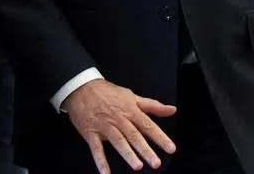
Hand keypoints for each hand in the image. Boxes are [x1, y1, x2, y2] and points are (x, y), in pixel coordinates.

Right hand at [62, 78, 176, 173]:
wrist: (81, 88)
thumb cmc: (108, 93)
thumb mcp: (132, 96)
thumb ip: (152, 105)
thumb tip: (172, 109)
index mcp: (130, 111)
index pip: (148, 125)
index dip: (160, 137)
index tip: (170, 149)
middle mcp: (119, 119)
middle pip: (134, 136)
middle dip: (145, 150)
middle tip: (156, 163)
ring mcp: (104, 126)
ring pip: (118, 141)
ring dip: (128, 154)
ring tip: (138, 166)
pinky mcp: (91, 133)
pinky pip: (96, 148)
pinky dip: (100, 161)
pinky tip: (106, 172)